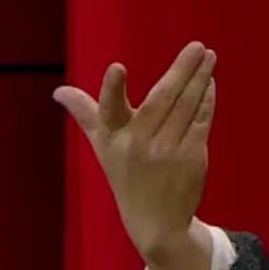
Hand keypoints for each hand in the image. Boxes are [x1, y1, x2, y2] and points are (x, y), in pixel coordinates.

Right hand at [55, 41, 215, 261]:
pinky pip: (200, 120)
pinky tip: (209, 82)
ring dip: (200, 78)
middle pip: (161, 100)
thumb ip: (85, 114)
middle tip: (197, 46)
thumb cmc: (126, 175)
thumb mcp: (102, 147)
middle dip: (181, 70)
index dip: (112, 90)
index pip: (108, 112)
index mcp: (112, 139)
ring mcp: (167, 152)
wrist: (155, 223)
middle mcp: (138, 145)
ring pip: (186, 106)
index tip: (117, 67)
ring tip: (208, 55)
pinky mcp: (191, 157)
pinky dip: (207, 99)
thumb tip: (59, 91)